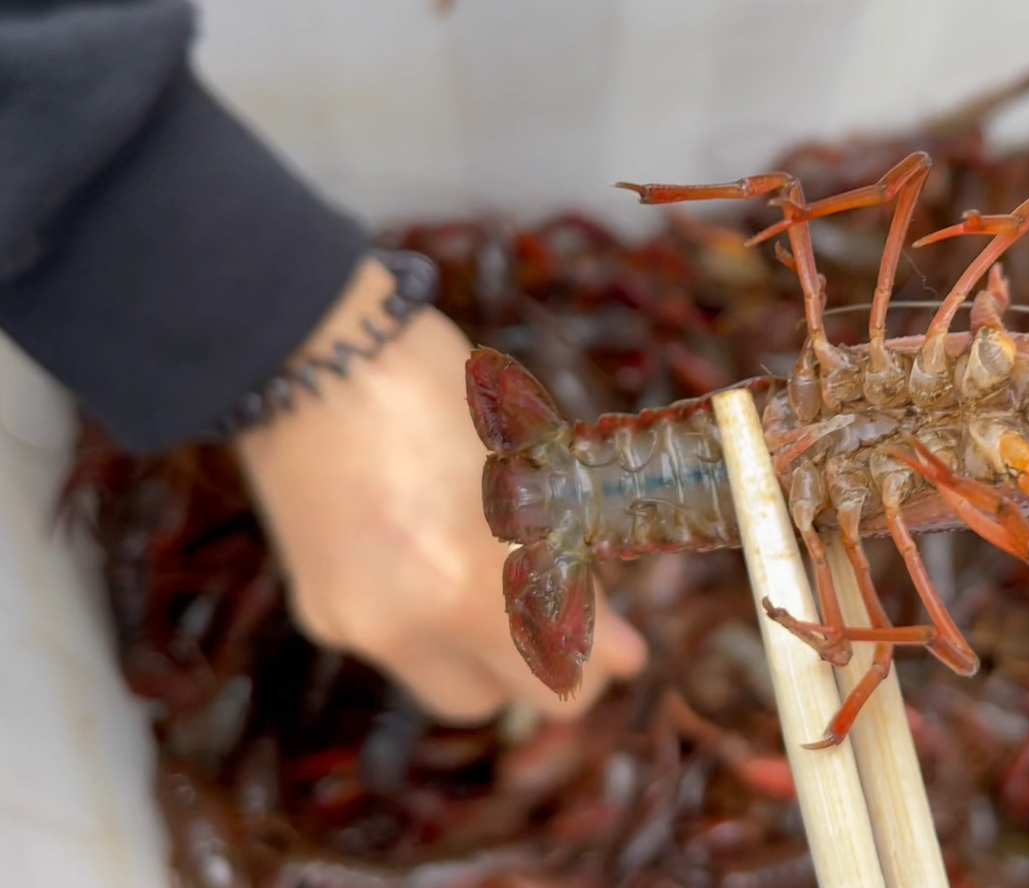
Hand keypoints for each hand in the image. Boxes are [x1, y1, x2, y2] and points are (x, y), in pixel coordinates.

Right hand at [235, 256, 647, 722]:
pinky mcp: (315, 604)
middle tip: (563, 610)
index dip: (598, 666)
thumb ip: (570, 567)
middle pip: (490, 699)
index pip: (555, 681)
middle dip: (530, 666)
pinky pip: (392, 641)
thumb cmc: (432, 386)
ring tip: (495, 566)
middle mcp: (404, 625)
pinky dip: (425, 615)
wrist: (299, 346)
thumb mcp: (529, 470)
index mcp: (469, 584)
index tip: (624, 648)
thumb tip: (624, 655)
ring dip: (475, 644)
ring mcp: (350, 620)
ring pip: (436, 675)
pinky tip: (436, 549)